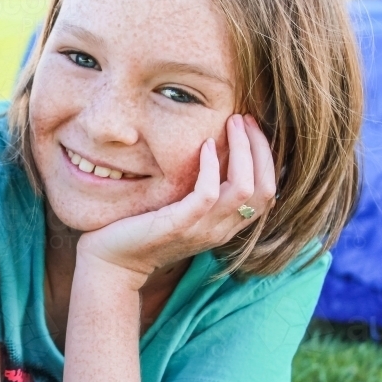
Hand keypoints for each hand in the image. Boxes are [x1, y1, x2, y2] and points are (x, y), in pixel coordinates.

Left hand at [76, 114, 275, 289]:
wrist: (113, 262)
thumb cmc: (143, 230)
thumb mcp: (182, 212)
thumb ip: (202, 194)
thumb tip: (214, 156)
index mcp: (226, 226)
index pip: (267, 193)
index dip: (266, 157)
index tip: (252, 128)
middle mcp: (221, 231)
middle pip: (264, 189)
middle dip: (260, 148)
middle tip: (246, 119)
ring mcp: (202, 230)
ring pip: (244, 188)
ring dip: (242, 149)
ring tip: (232, 123)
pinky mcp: (179, 225)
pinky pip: (208, 194)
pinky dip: (211, 166)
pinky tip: (204, 145)